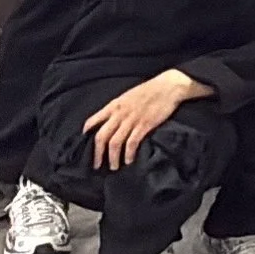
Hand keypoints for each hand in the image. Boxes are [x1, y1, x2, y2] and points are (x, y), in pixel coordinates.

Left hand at [82, 71, 202, 170]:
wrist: (169, 86)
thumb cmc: (150, 90)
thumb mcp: (128, 96)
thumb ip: (118, 108)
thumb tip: (110, 121)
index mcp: (114, 106)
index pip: (92, 121)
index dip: (87, 135)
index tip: (85, 144)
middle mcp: (119, 114)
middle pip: (101, 137)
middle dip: (97, 153)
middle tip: (96, 164)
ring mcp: (132, 120)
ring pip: (115, 143)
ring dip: (112, 158)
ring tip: (113, 166)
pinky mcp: (145, 125)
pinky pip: (132, 143)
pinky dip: (128, 154)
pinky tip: (129, 160)